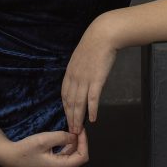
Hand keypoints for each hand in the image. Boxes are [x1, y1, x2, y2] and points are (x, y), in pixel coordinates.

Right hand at [0, 127, 88, 166]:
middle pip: (79, 157)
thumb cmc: (27, 149)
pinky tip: (65, 136)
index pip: (82, 156)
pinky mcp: (53, 166)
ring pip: (73, 156)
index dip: (84, 142)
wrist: (11, 157)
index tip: (81, 129)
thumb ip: (62, 137)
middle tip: (77, 127)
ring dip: (74, 143)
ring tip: (72, 129)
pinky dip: (68, 146)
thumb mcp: (45, 139)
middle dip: (80, 142)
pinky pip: (66, 156)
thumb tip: (75, 136)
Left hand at [61, 16, 117, 133]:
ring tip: (78, 130)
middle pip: (70, 102)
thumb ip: (78, 70)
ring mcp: (85, 79)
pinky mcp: (97, 80)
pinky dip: (92, 110)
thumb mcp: (80, 58)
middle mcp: (75, 77)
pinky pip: (93, 98)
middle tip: (71, 131)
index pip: (64, 95)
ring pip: (79, 103)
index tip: (67, 118)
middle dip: (70, 118)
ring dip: (78, 118)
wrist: (102, 35)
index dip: (65, 108)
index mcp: (70, 72)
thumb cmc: (93, 45)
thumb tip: (79, 79)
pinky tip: (93, 119)